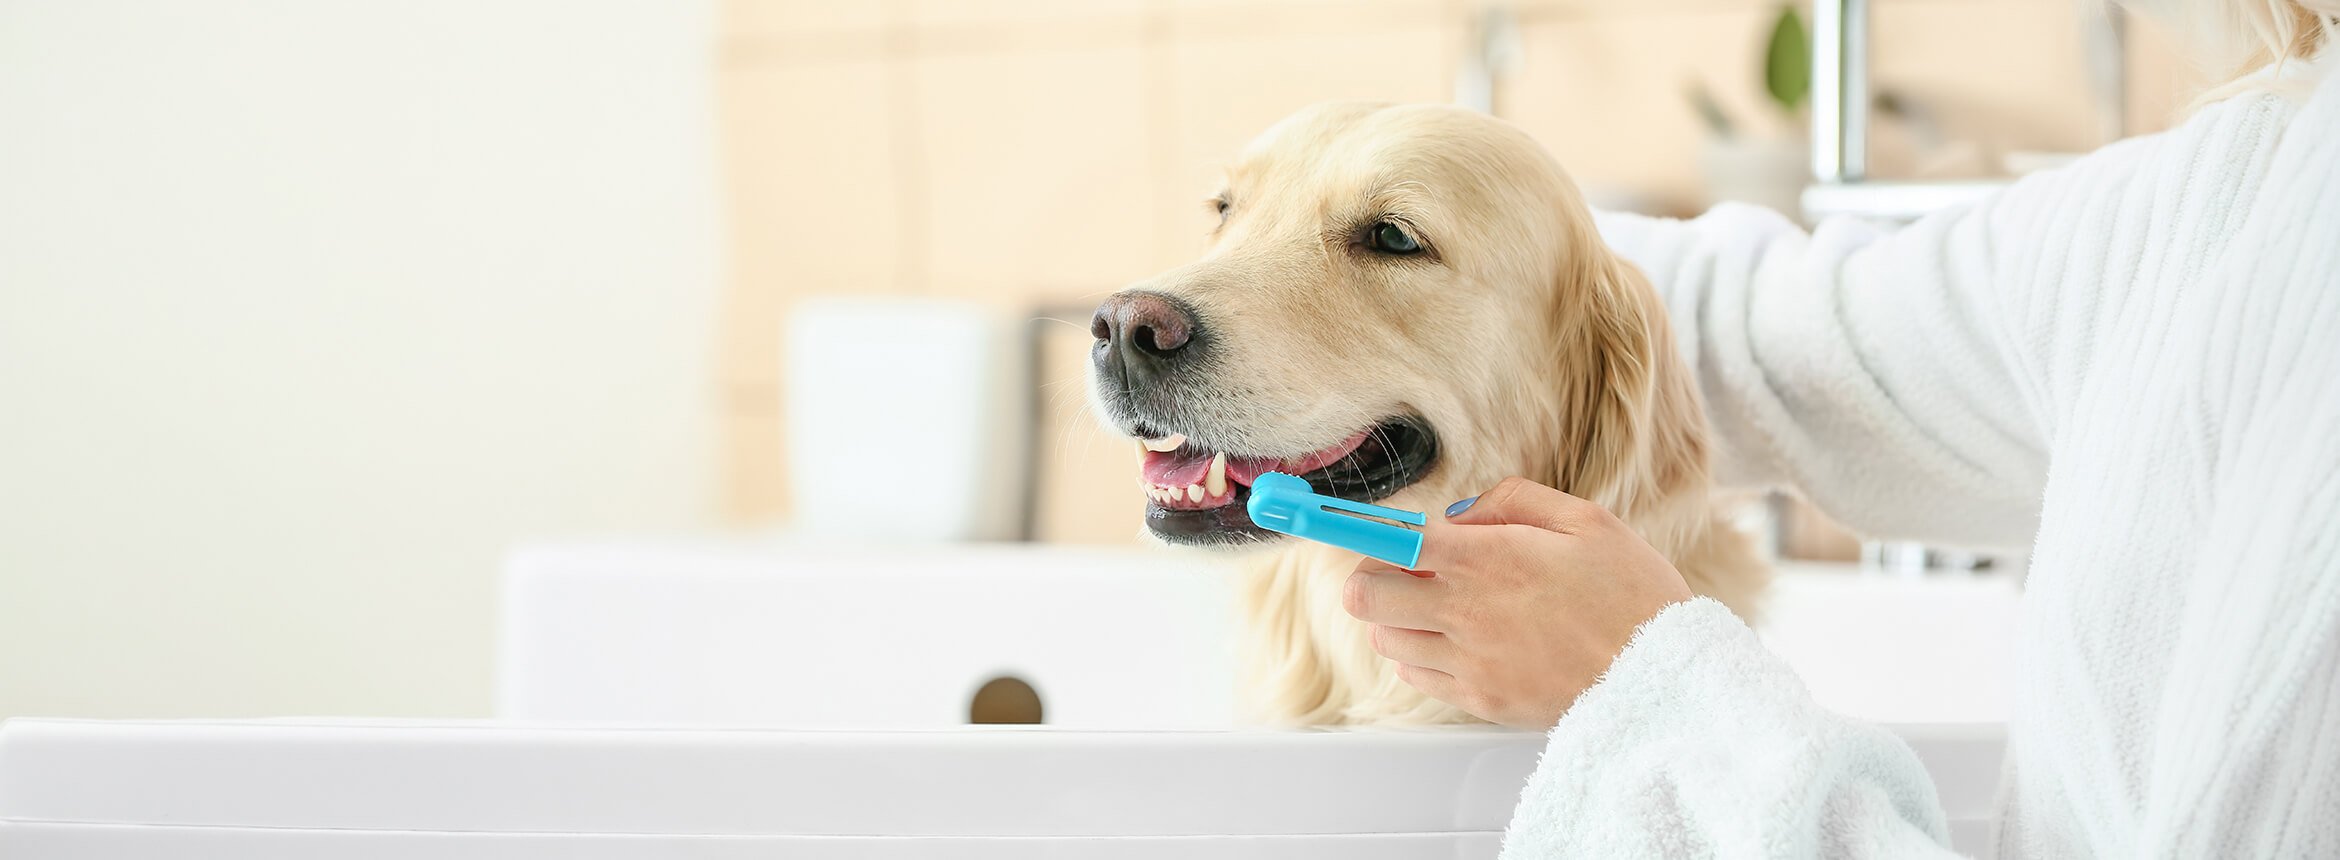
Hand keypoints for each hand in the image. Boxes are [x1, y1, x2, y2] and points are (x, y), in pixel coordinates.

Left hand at [1341, 477, 1694, 728]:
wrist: (1667, 677)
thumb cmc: (1634, 594)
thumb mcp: (1586, 520)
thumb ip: (1511, 503)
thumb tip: (1457, 514)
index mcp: (1486, 560)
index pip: (1388, 543)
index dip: (1355, 528)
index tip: (1337, 520)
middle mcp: (1466, 613)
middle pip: (1362, 596)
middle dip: (1375, 575)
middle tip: (1411, 569)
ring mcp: (1469, 663)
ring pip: (1385, 638)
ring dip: (1399, 617)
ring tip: (1445, 606)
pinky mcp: (1481, 701)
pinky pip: (1417, 677)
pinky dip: (1423, 656)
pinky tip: (1461, 640)